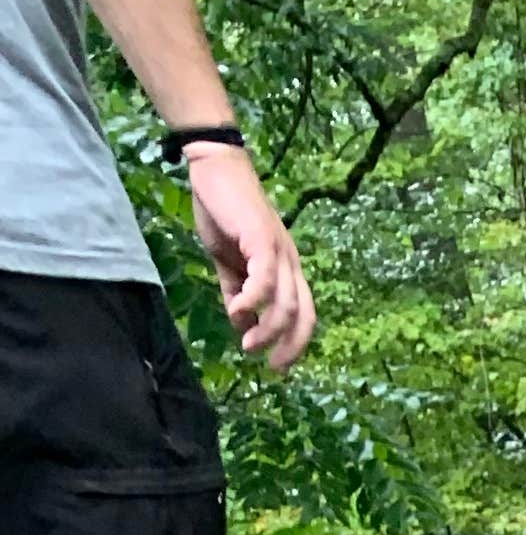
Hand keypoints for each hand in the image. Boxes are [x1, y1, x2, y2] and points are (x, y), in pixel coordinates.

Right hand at [183, 144, 313, 369]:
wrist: (213, 168)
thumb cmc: (222, 212)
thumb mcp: (228, 261)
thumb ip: (235, 291)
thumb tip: (240, 324)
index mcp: (286, 269)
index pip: (303, 315)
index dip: (295, 344)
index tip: (277, 366)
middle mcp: (290, 263)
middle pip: (303, 315)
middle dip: (290, 346)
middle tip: (270, 366)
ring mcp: (279, 251)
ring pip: (285, 303)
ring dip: (268, 330)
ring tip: (248, 345)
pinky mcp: (262, 239)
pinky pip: (265, 279)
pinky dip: (252, 301)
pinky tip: (236, 312)